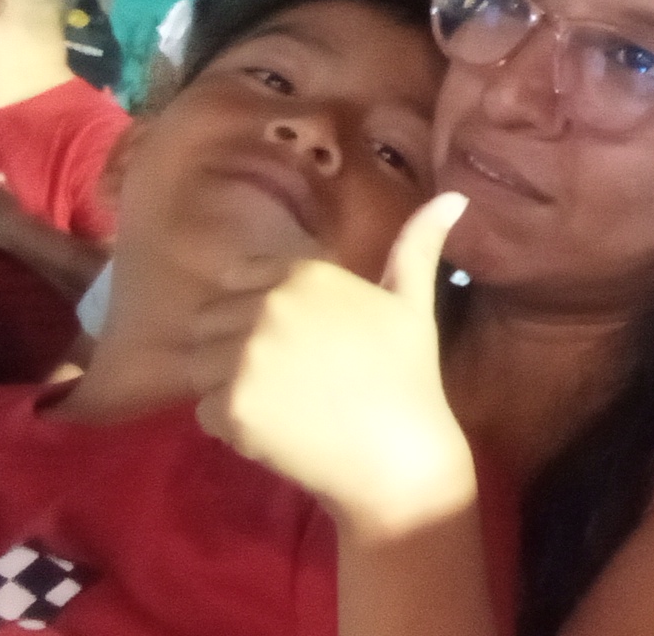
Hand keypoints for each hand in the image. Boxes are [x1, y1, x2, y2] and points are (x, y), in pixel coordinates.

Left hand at [197, 193, 474, 541]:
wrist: (402, 457)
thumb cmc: (409, 377)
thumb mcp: (413, 302)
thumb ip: (418, 245)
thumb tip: (454, 195)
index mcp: (302, 274)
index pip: (236, 278)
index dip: (256, 313)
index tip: (294, 343)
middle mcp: (267, 305)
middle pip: (209, 322)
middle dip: (235, 349)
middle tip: (287, 381)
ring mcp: (245, 357)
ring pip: (199, 365)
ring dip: (228, 387)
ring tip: (279, 406)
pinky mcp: (231, 406)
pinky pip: (202, 410)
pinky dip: (230, 426)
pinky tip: (275, 433)